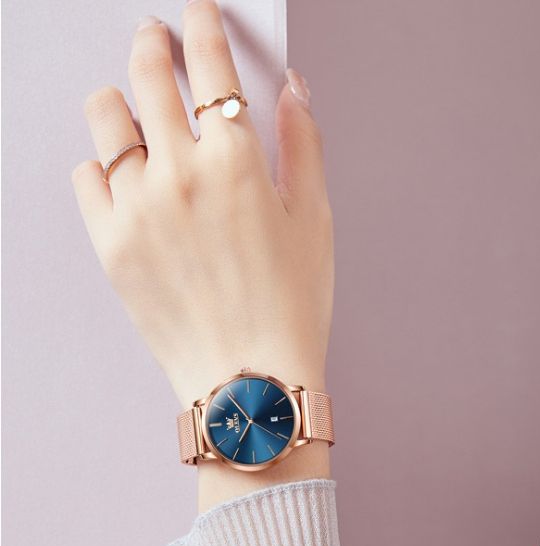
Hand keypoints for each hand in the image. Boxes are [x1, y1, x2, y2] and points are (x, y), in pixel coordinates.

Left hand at [72, 0, 332, 506]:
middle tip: (157, 38)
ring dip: (120, 98)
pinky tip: (125, 174)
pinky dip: (103, 164)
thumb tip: (294, 89)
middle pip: (147, 74)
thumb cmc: (291, 305)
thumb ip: (304, 143)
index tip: (198, 13)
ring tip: (133, 106)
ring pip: (106, 117)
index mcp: (237, 162)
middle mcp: (179, 174)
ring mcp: (136, 208)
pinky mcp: (109, 244)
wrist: (249, 379)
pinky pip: (87, 176)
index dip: (203, 27)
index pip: (210, 66)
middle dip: (154, 44)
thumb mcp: (316, 220)